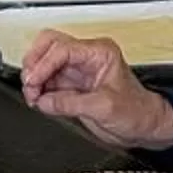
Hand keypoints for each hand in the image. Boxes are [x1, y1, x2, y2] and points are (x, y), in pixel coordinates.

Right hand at [20, 32, 172, 150]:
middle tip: (29, 83)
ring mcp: (77, 71)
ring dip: (34, 78)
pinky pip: (46, 81)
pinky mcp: (70, 86)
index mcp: (99, 53)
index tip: (33, 81)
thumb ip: (71, 103)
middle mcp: (86, 57)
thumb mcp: (104, 107)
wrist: (144, 126)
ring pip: (44, 63)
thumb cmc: (136, 111)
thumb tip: (45, 100)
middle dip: (35, 62)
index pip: (63, 49)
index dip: (44, 64)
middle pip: (49, 45)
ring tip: (33, 96)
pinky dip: (38, 89)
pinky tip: (38, 100)